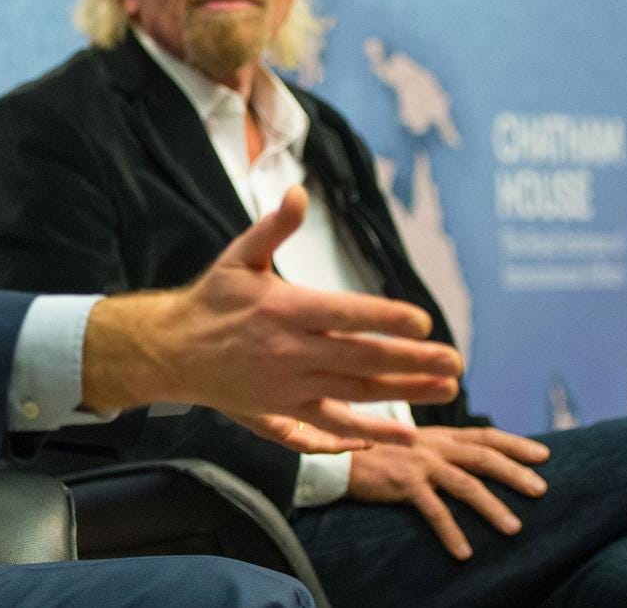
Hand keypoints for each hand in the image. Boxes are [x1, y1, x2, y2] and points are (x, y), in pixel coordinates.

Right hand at [81, 186, 461, 446]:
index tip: (422, 321)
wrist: (173, 351)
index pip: (343, 315)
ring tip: (446, 386)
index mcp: (282, 310)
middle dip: (411, 360)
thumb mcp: (238, 257)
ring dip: (405, 391)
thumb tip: (299, 192)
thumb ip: (273, 227)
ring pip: (356, 392)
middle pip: (360, 357)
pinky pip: (333, 426)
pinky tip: (405, 434)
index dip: (384, 318)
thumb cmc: (212, 300)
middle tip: (453, 358)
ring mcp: (290, 386)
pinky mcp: (286, 411)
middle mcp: (289, 352)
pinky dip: (369, 434)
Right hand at [348, 426, 550, 559]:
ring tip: (514, 528)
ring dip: (492, 506)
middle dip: (514, 472)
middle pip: (482, 456)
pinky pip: (434, 510)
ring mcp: (419, 463)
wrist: (341, 458)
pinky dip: (451, 532)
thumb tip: (476, 461)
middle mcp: (433, 444)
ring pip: (465, 484)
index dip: (515, 444)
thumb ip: (443, 449)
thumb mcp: (415, 445)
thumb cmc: (380, 454)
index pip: (484, 435)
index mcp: (439, 435)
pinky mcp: (404, 482)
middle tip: (541, 490)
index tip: (544, 455)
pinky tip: (464, 552)